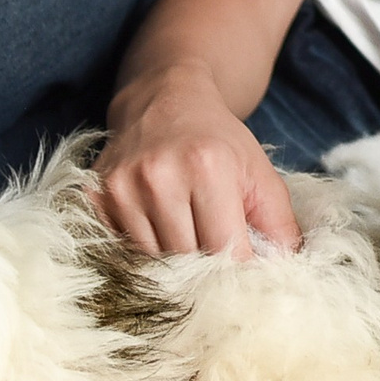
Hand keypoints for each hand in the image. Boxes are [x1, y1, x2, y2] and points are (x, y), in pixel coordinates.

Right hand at [96, 62, 302, 256]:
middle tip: (216, 260)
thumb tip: (284, 271)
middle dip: (206, 268)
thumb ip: (280, 223)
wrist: (166, 101)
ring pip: (151, 261)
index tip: (248, 279)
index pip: (226, 248)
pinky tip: (156, 227)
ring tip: (186, 237)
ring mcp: (122, 187)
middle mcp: (159, 176)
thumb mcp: (260, 172)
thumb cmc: (219, 142)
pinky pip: (120, 248)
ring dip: (171, 261)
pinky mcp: (95, 196)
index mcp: (208, 168)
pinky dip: (141, 250)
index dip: (241, 271)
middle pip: (186, 259)